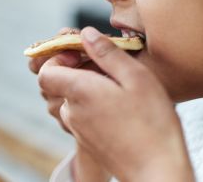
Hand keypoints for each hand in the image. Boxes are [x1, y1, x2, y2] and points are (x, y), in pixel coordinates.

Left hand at [38, 27, 193, 181]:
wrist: (158, 171)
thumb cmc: (152, 123)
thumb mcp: (136, 77)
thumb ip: (107, 53)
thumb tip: (85, 34)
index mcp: (78, 92)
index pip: (45, 72)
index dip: (58, 58)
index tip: (82, 54)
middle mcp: (72, 112)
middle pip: (61, 84)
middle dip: (80, 71)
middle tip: (110, 68)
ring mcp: (79, 129)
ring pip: (74, 100)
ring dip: (90, 89)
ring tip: (121, 89)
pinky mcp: (89, 142)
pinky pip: (84, 116)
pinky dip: (96, 106)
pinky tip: (123, 109)